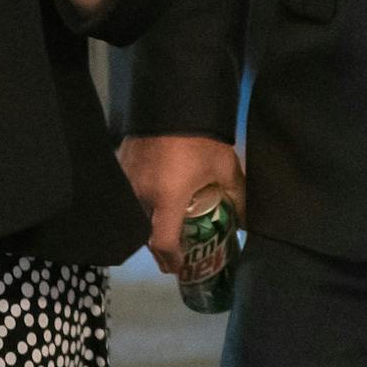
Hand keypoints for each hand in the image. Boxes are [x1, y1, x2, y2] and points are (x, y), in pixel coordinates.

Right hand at [118, 135, 245, 273]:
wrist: (174, 99)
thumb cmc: (202, 138)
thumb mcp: (225, 167)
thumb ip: (236, 195)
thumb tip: (246, 222)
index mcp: (167, 199)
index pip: (162, 243)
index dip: (171, 260)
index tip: (179, 267)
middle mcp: (142, 194)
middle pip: (145, 232)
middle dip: (158, 245)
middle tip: (172, 249)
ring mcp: (127, 178)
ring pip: (133, 212)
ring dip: (146, 222)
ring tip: (162, 222)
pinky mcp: (120, 163)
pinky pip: (126, 191)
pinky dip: (137, 199)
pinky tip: (150, 194)